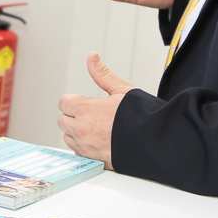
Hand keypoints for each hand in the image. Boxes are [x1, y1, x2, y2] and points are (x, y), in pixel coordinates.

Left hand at [58, 54, 135, 169]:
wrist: (155, 142)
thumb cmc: (141, 116)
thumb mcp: (122, 89)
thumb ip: (102, 74)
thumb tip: (91, 57)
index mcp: (86, 109)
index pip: (64, 102)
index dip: (74, 101)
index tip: (84, 102)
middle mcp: (81, 129)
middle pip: (62, 120)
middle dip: (73, 116)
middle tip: (91, 114)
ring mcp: (85, 146)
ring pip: (68, 137)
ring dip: (76, 132)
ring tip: (95, 128)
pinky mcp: (92, 160)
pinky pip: (78, 152)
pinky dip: (83, 147)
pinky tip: (99, 142)